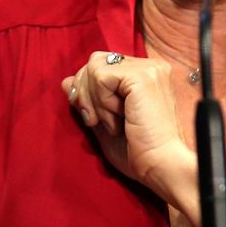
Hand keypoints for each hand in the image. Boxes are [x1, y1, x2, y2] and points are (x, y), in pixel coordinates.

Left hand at [62, 51, 198, 222]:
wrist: (159, 165)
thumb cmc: (138, 152)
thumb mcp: (104, 122)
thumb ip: (88, 100)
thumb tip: (66, 81)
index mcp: (144, 75)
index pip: (101, 65)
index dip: (86, 90)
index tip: (92, 119)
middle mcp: (150, 67)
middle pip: (95, 61)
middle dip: (85, 93)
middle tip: (95, 122)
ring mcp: (148, 68)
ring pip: (95, 66)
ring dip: (94, 100)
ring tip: (113, 122)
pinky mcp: (142, 76)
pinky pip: (100, 76)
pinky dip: (101, 102)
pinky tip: (119, 119)